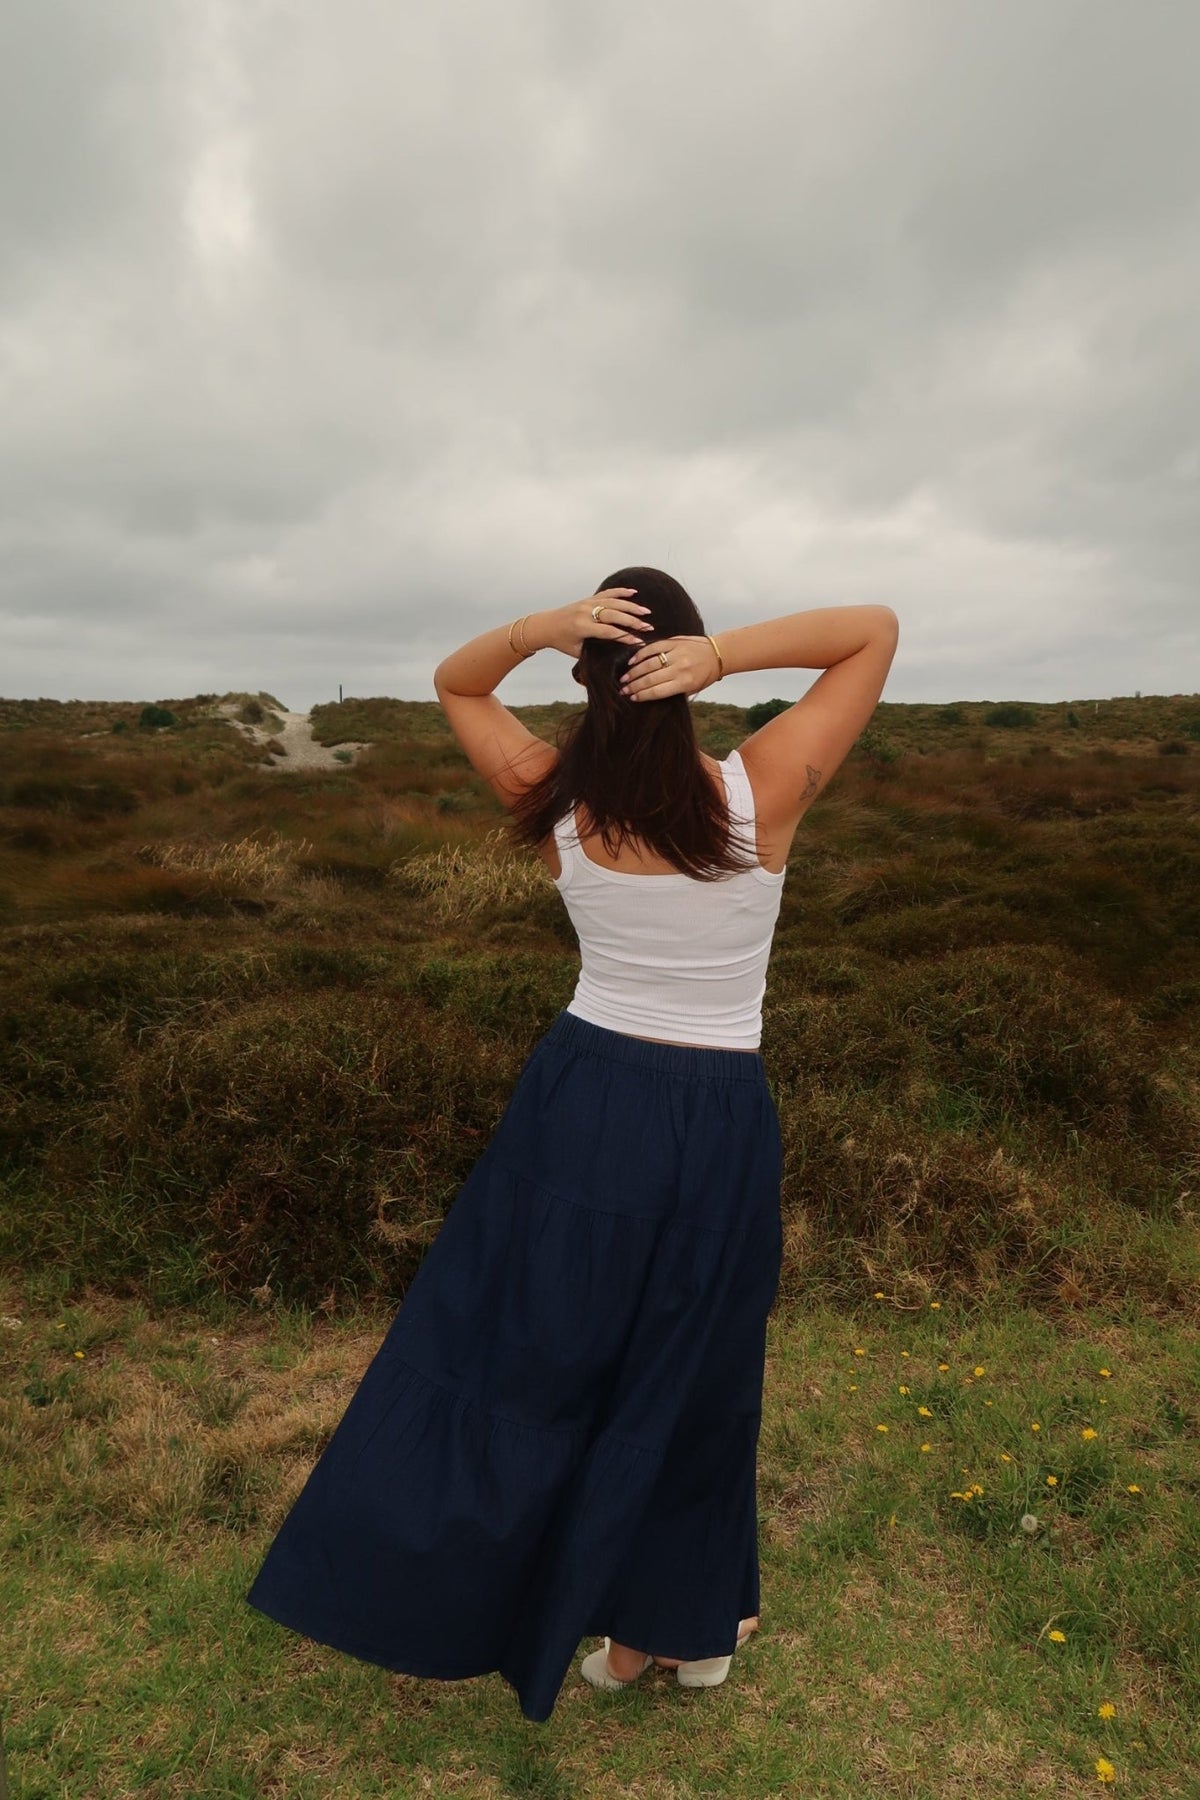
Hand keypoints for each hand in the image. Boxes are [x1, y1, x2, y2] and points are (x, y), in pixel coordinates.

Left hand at [535, 588, 652, 656]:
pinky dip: (620, 592)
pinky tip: (633, 592)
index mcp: (582, 627)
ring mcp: (588, 603)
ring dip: (631, 606)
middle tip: (648, 627)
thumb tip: (615, 654)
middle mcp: (586, 613)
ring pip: (613, 602)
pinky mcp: (588, 599)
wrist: (546, 625)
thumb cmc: (561, 641)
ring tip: (646, 612)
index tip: (639, 641)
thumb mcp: (577, 651)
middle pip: (614, 615)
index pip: (609, 632)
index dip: (625, 637)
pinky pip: (607, 593)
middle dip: (633, 621)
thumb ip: (594, 649)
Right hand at [618, 634, 720, 701]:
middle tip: (623, 689)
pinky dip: (641, 654)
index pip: (658, 691)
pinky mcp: (674, 642)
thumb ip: (674, 692)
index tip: (632, 698)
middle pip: (650, 678)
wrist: (718, 653)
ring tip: (624, 678)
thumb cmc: (705, 674)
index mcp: (685, 682)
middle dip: (634, 685)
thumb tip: (651, 695)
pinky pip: (653, 648)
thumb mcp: (693, 688)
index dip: (642, 695)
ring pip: (649, 663)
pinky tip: (632, 661)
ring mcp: (676, 653)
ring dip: (634, 672)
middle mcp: (680, 668)